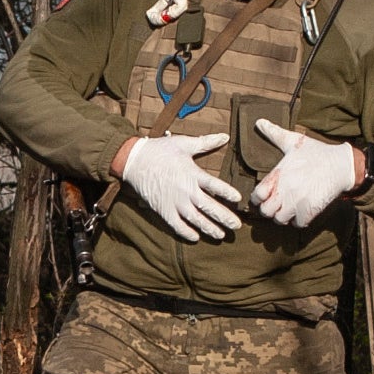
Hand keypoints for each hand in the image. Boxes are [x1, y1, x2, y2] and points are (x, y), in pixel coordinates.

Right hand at [114, 131, 241, 241]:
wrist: (134, 161)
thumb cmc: (160, 150)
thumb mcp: (184, 143)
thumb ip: (206, 142)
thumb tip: (225, 136)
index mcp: (192, 173)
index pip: (215, 185)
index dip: (227, 193)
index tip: (238, 200)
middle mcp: (185, 190)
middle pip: (209, 207)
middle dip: (224, 218)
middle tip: (237, 226)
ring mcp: (174, 202)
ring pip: (196, 219)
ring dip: (210, 228)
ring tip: (221, 235)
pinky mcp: (163, 210)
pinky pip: (176, 225)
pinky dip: (186, 232)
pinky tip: (196, 238)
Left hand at [249, 120, 362, 226]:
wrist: (341, 164)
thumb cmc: (317, 152)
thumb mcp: (294, 141)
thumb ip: (275, 134)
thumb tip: (259, 121)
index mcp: (279, 175)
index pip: (257, 196)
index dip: (259, 197)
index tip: (265, 195)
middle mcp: (285, 190)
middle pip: (266, 211)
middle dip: (270, 208)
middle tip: (277, 203)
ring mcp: (298, 202)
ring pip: (280, 220)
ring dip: (284, 216)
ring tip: (289, 208)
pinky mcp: (311, 211)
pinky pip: (298, 224)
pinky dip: (299, 221)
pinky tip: (302, 211)